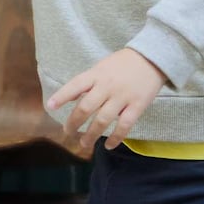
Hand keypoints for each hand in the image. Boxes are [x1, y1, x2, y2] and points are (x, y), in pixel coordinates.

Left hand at [47, 48, 167, 150]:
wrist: (153, 57)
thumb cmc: (124, 63)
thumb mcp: (103, 66)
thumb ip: (89, 82)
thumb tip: (73, 99)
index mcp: (97, 74)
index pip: (75, 85)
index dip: (62, 96)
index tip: (50, 106)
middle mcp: (107, 86)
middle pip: (86, 107)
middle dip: (74, 123)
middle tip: (68, 132)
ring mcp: (122, 96)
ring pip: (102, 120)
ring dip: (91, 135)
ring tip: (84, 144)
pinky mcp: (137, 105)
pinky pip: (124, 126)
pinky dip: (115, 138)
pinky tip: (108, 146)